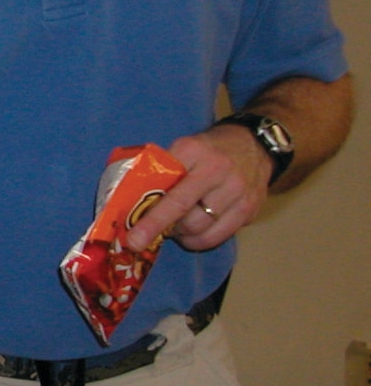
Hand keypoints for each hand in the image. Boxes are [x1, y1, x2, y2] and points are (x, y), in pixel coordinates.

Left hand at [124, 125, 272, 252]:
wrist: (255, 145)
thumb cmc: (208, 150)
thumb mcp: (182, 148)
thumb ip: (160, 171)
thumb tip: (130, 203)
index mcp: (193, 151)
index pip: (166, 186)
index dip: (149, 215)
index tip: (132, 235)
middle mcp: (218, 170)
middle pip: (183, 211)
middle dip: (158, 229)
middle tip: (141, 238)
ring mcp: (238, 191)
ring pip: (200, 228)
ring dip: (180, 235)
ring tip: (172, 229)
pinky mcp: (250, 209)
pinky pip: (219, 235)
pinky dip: (199, 241)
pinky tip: (190, 234)